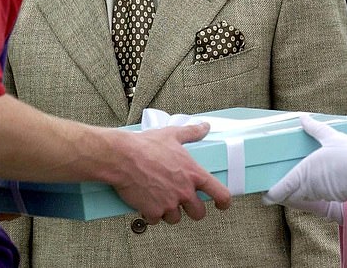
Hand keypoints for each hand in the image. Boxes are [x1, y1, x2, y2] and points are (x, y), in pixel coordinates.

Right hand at [111, 123, 231, 224]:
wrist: (122, 157)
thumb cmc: (146, 145)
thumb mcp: (172, 134)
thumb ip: (192, 133)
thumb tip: (204, 127)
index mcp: (193, 174)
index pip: (221, 194)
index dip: (224, 202)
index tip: (221, 204)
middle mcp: (184, 192)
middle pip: (198, 213)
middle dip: (191, 209)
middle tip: (182, 202)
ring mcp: (169, 203)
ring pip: (176, 218)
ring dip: (169, 212)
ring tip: (160, 198)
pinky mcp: (153, 211)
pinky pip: (156, 219)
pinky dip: (151, 213)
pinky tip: (146, 201)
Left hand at [263, 115, 346, 216]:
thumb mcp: (332, 137)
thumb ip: (315, 129)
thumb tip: (303, 117)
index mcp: (303, 175)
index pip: (279, 192)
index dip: (270, 194)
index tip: (264, 191)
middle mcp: (309, 188)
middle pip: (288, 196)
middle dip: (281, 192)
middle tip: (274, 180)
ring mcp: (321, 195)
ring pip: (302, 198)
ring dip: (295, 192)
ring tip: (291, 177)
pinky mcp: (333, 198)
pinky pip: (315, 198)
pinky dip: (310, 193)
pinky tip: (313, 182)